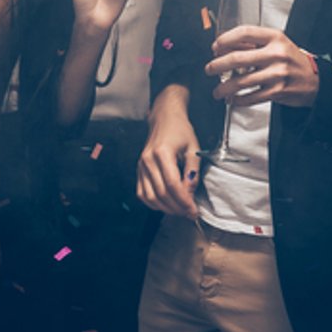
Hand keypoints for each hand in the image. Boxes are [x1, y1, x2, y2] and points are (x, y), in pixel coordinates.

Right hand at [138, 99, 200, 218]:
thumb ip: (192, 171)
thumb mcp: (193, 148)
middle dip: (177, 208)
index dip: (184, 201)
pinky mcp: (138, 170)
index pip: (173, 185)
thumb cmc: (179, 130)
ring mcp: (141, 166)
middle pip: (162, 193)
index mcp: (162, 153)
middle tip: (190, 213)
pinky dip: (153, 203)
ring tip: (180, 210)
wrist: (164, 119)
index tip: (193, 210)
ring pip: (151, 197)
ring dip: (166, 208)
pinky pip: (142, 193)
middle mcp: (148, 160)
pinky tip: (165, 205)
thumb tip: (190, 193)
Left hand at [204, 25, 318, 106]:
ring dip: (224, 88)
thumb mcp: (277, 44)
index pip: (244, 32)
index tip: (215, 46)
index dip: (225, 39)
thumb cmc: (292, 60)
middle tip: (209, 69)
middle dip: (217, 65)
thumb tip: (224, 47)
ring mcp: (277, 74)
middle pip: (237, 58)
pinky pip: (251, 97)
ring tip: (217, 91)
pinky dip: (238, 100)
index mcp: (275, 38)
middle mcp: (276, 54)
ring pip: (241, 82)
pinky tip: (233, 99)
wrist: (315, 80)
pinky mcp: (277, 91)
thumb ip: (254, 43)